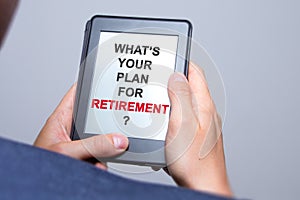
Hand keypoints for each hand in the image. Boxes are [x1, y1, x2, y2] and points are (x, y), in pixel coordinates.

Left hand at [34, 84, 128, 168]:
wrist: (38, 188)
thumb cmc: (39, 164)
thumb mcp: (66, 151)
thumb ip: (92, 145)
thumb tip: (117, 140)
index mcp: (62, 119)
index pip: (77, 94)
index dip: (90, 84)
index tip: (104, 78)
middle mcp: (72, 130)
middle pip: (95, 117)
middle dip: (106, 123)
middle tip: (118, 122)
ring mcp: (80, 144)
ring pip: (102, 138)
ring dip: (106, 147)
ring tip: (104, 153)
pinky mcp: (86, 158)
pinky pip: (102, 155)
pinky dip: (103, 162)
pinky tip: (98, 166)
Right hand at [166, 63, 232, 196]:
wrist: (202, 186)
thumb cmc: (195, 162)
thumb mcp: (182, 125)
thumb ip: (180, 98)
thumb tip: (177, 76)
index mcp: (203, 105)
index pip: (195, 73)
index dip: (181, 61)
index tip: (168, 55)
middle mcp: (204, 112)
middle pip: (189, 85)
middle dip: (172, 78)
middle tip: (156, 76)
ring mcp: (201, 123)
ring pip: (184, 101)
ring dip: (170, 96)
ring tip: (156, 96)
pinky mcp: (195, 134)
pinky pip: (182, 116)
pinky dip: (171, 112)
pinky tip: (161, 119)